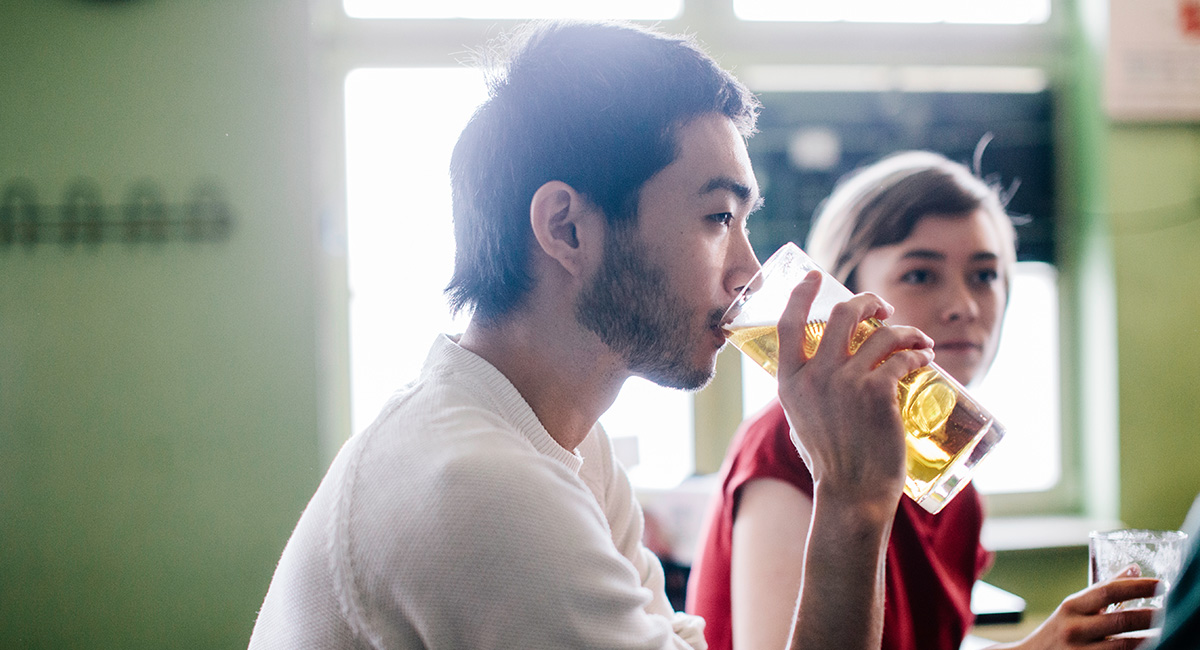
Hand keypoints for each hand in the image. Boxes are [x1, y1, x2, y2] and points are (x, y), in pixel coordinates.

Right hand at [775, 271, 934, 508]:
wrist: (852, 492)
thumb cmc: (830, 460)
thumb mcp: (801, 418)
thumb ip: (807, 388)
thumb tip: (819, 364)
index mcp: (789, 381)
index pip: (788, 323)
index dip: (801, 294)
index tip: (815, 277)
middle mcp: (815, 376)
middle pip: (842, 315)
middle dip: (868, 302)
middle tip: (883, 307)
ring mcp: (846, 382)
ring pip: (881, 333)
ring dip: (906, 329)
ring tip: (918, 338)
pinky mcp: (879, 391)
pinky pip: (903, 357)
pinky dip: (918, 352)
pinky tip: (926, 357)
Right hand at [995, 566, 1160, 649]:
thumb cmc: (1059, 630)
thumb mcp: (1074, 608)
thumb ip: (1102, 591)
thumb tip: (1134, 569)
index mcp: (1072, 607)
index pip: (1108, 591)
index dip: (1137, 586)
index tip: (1160, 584)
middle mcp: (1075, 629)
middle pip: (1121, 620)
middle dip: (1151, 616)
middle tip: (1171, 610)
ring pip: (1125, 646)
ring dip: (1149, 638)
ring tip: (1167, 631)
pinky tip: (1149, 646)